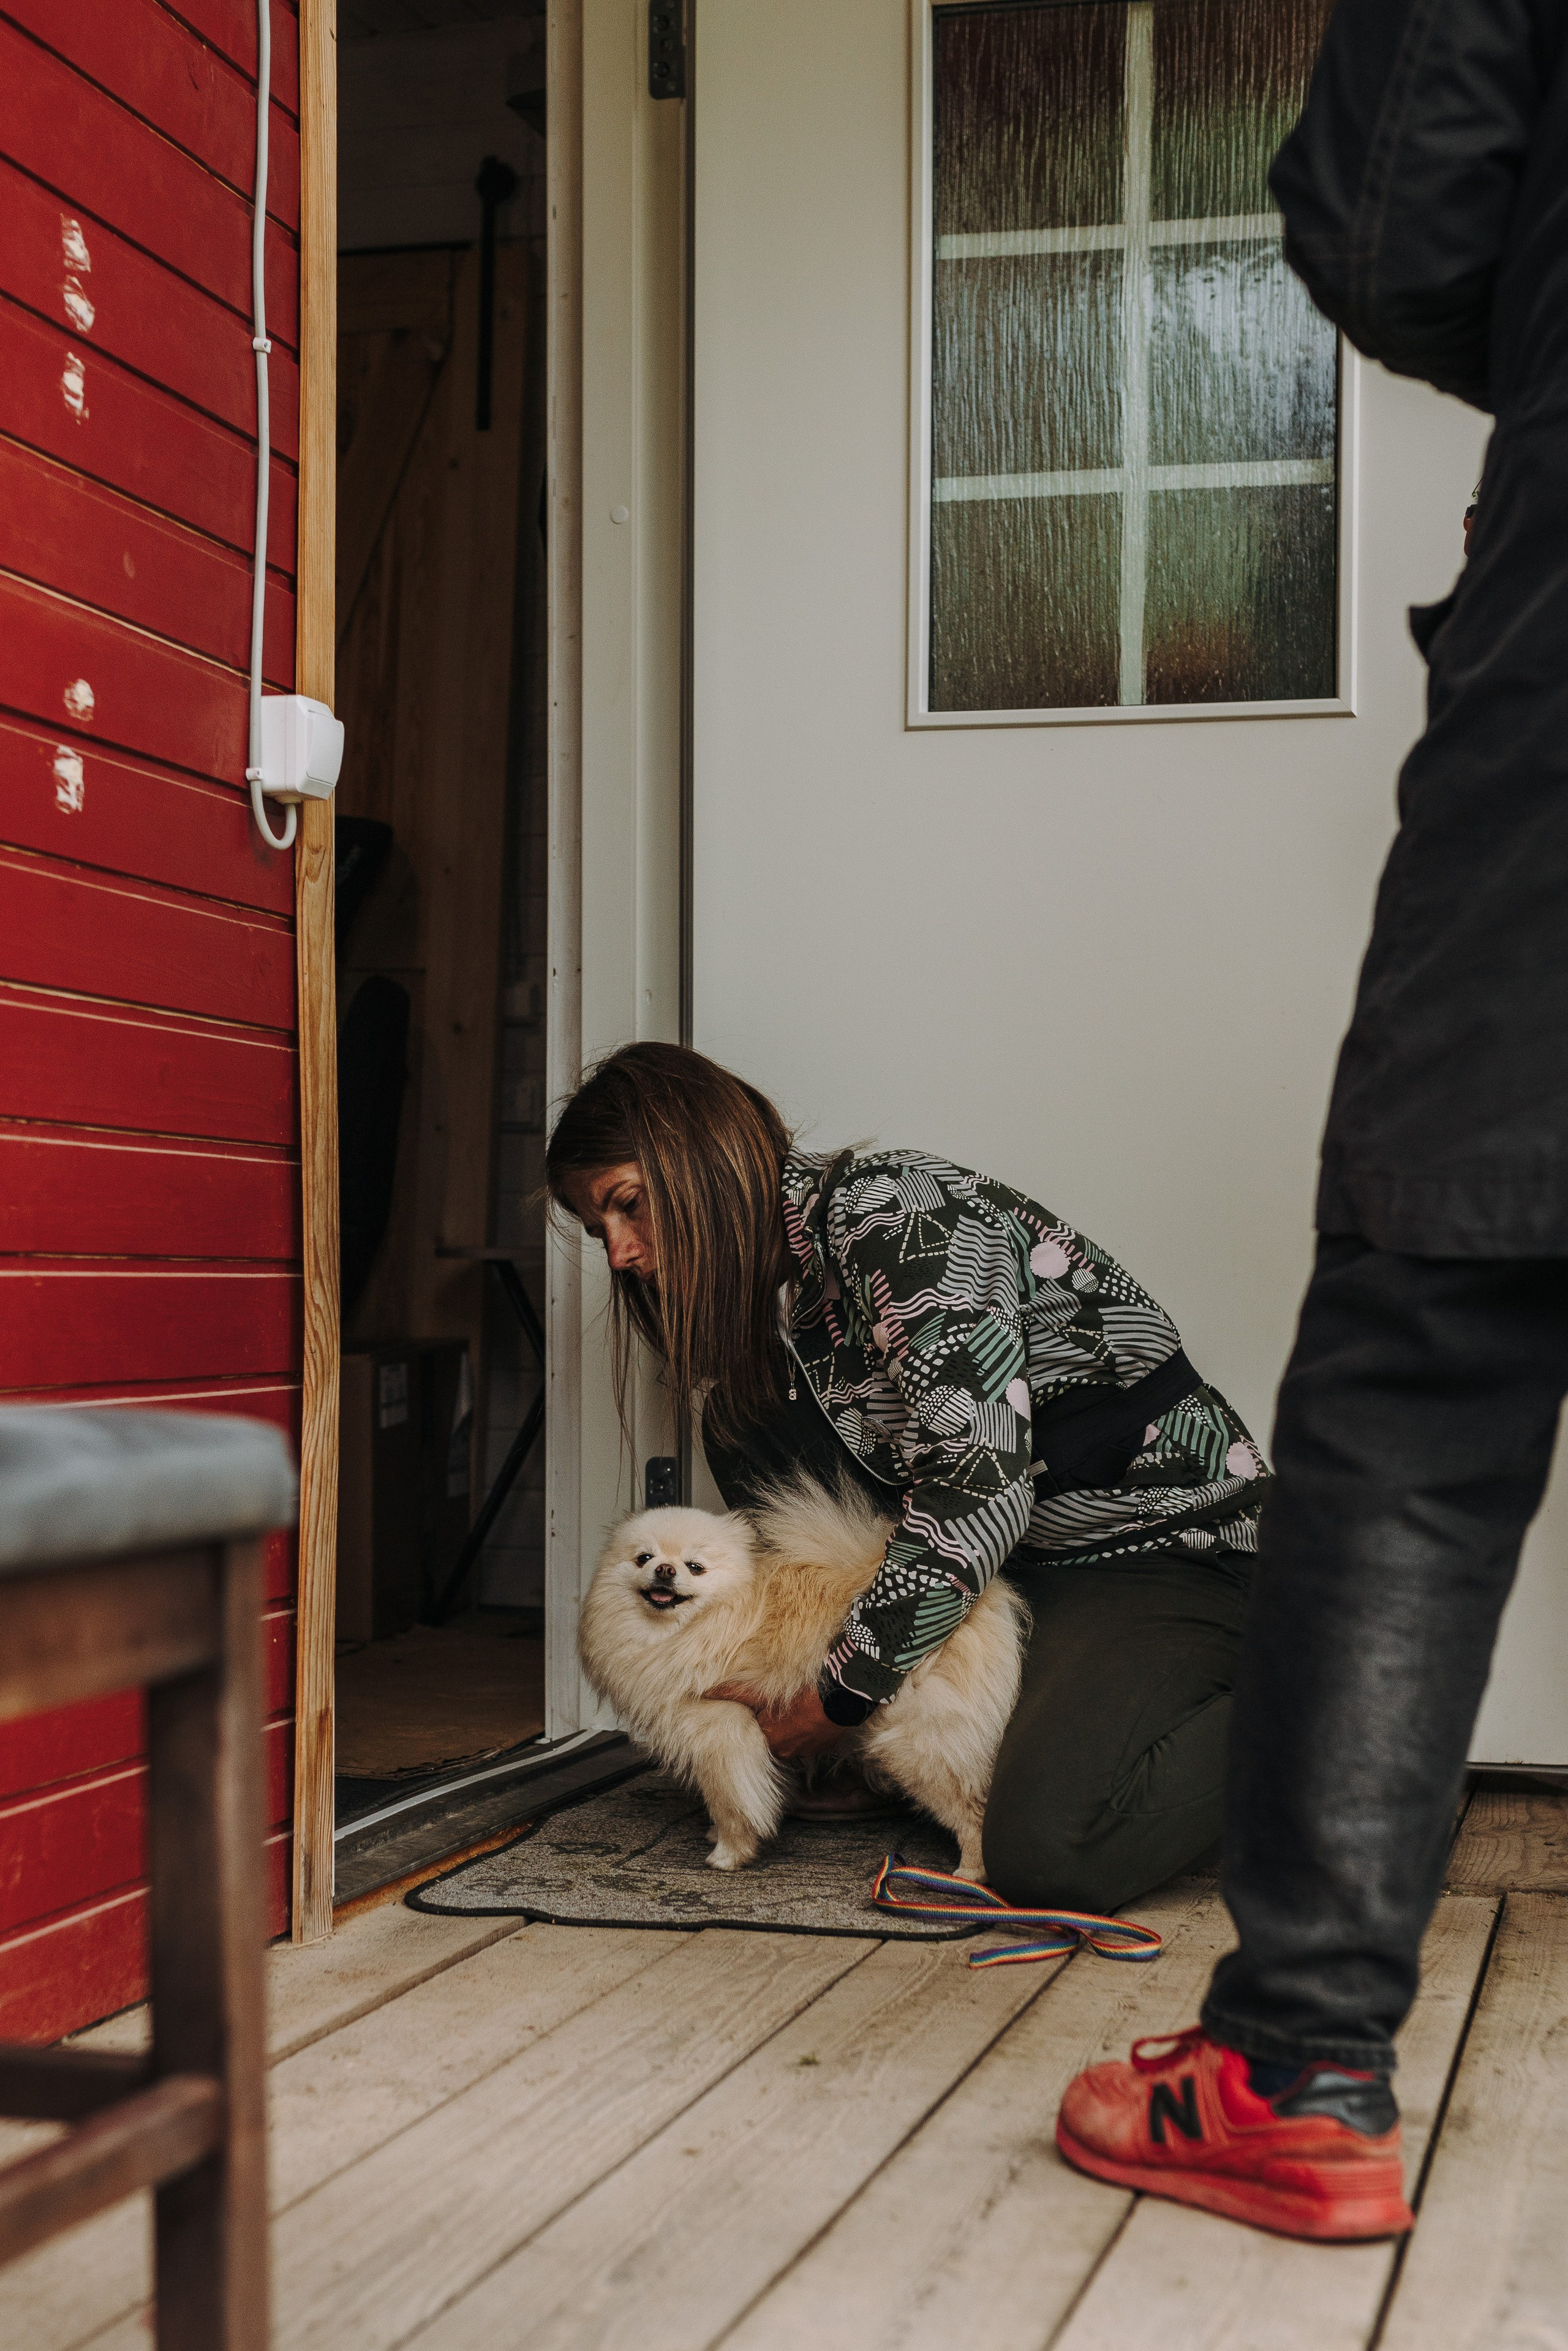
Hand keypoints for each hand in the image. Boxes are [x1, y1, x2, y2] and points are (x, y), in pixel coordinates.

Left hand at [703, 1681, 844, 1762]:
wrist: (839, 1696)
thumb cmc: (799, 1695)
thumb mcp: (762, 1693)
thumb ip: (734, 1693)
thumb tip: (706, 1691)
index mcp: (771, 1741)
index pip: (761, 1734)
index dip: (764, 1718)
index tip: (768, 1707)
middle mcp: (788, 1751)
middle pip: (778, 1738)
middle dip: (780, 1724)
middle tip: (786, 1705)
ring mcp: (809, 1750)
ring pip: (797, 1739)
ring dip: (797, 1726)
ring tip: (802, 1707)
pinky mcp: (827, 1746)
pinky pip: (815, 1739)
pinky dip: (814, 1728)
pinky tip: (816, 1713)